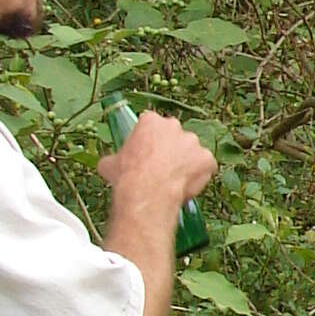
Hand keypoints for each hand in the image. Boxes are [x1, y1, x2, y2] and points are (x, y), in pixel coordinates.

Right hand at [98, 109, 215, 209]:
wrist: (146, 193)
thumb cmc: (127, 177)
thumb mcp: (109, 164)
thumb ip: (113, 158)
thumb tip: (107, 164)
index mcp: (150, 121)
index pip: (151, 126)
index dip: (149, 141)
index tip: (146, 153)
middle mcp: (174, 126)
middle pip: (174, 136)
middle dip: (169, 149)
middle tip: (161, 167)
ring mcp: (193, 142)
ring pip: (191, 151)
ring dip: (185, 162)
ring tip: (174, 179)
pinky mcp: (206, 159)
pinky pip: (205, 166)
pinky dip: (199, 175)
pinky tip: (188, 186)